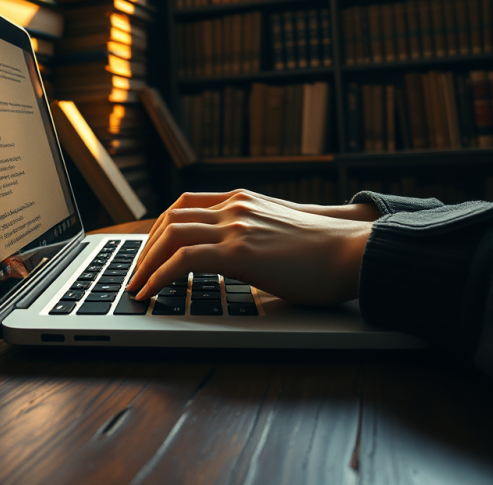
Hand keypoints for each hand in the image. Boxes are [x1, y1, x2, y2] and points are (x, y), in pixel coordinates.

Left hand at [126, 189, 377, 305]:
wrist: (356, 251)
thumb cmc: (326, 252)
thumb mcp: (280, 233)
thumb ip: (252, 236)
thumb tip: (232, 260)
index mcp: (243, 200)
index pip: (185, 203)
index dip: (159, 227)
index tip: (148, 250)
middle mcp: (235, 206)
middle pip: (170, 216)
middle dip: (145, 246)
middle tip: (135, 272)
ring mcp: (237, 225)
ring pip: (171, 234)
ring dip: (146, 261)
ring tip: (137, 286)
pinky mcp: (241, 251)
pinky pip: (184, 258)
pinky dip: (160, 274)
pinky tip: (152, 291)